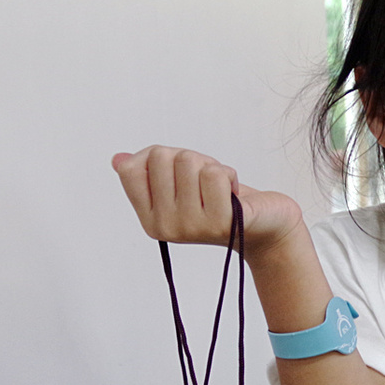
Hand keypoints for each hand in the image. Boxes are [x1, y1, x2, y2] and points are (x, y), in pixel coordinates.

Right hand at [112, 146, 301, 255]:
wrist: (265, 225)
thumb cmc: (220, 199)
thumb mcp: (180, 183)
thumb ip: (149, 171)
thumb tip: (119, 159)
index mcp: (151, 220)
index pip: (131, 169)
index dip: (158, 157)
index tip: (178, 172)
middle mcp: (167, 227)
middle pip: (162, 157)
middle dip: (189, 159)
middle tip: (205, 181)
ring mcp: (193, 227)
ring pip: (189, 161)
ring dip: (210, 166)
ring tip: (220, 188)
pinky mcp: (222, 222)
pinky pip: (214, 174)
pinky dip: (228, 174)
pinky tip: (234, 194)